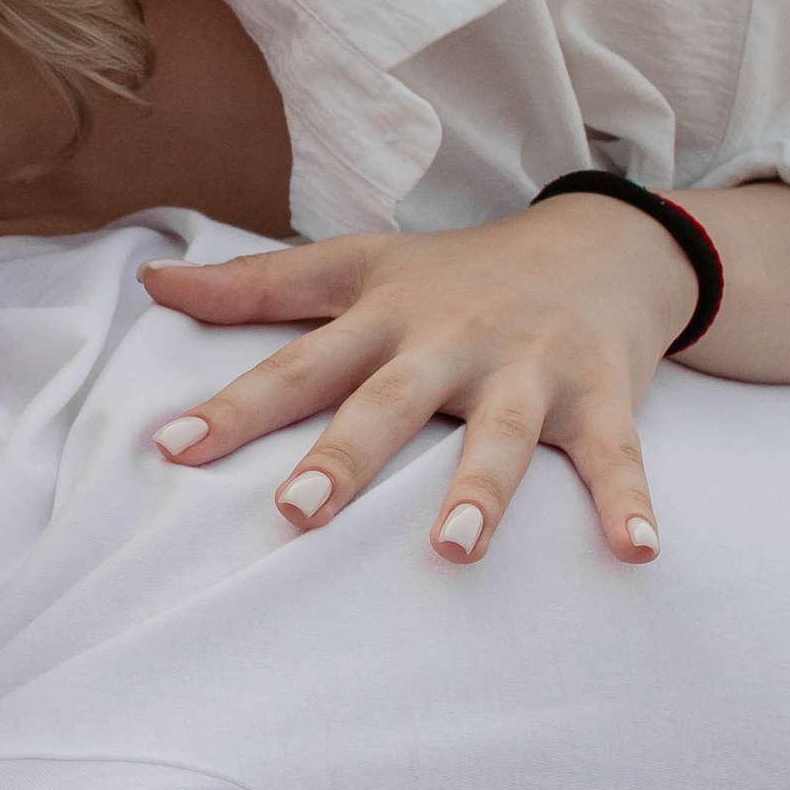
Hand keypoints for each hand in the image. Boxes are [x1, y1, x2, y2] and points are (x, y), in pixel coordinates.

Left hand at [140, 203, 697, 564]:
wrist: (604, 241)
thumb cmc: (459, 272)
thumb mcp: (357, 265)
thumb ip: (256, 287)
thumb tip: (152, 287)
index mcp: (383, 318)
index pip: (296, 366)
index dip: (234, 407)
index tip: (171, 449)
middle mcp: (450, 341)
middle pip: (390, 401)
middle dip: (345, 455)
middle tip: (297, 512)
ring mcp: (529, 368)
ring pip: (502, 432)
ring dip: (482, 488)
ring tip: (455, 547)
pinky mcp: (602, 392)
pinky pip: (615, 454)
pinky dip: (629, 499)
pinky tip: (636, 549)